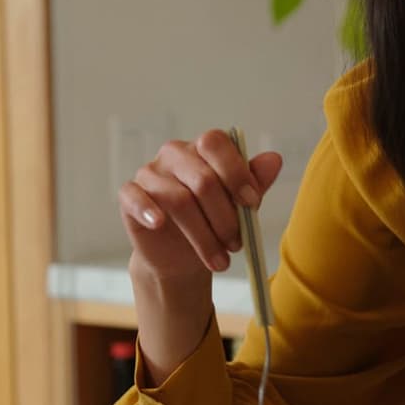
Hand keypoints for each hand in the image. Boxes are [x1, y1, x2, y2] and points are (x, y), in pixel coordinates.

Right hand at [118, 130, 281, 281]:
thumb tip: (274, 159)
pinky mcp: (130, 195)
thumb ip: (254, 182)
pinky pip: (135, 197)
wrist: (182, 257)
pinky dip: (148, 210)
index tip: (252, 204)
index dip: (236, 173)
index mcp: (202, 150)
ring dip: (202, 235)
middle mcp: (174, 155)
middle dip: (225, 217)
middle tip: (237, 244)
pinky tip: (160, 224)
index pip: (216, 143)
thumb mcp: (238, 206)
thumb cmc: (212, 224)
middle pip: (202, 178)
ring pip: (178, 199)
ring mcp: (150, 173)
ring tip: (218, 260)